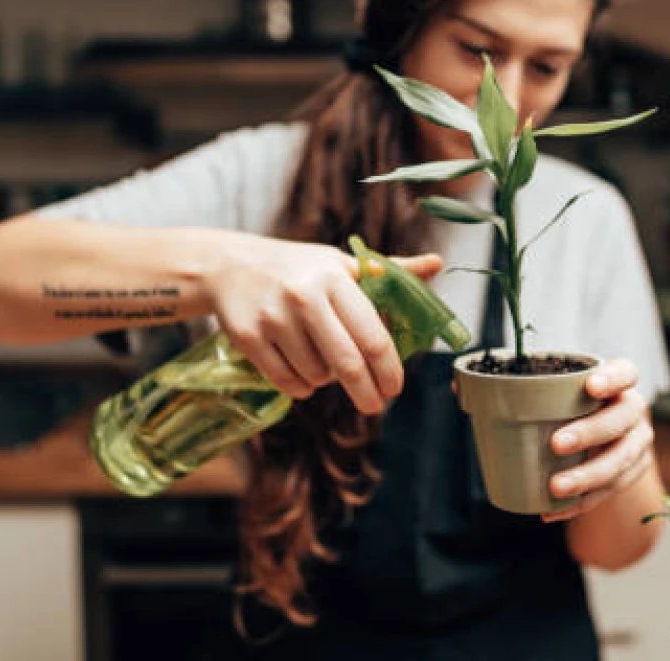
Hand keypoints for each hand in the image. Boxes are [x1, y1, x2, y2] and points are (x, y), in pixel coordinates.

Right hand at [206, 231, 442, 414]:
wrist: (231, 266)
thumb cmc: (299, 268)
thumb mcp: (342, 264)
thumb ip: (391, 271)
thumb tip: (438, 264)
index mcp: (335, 277)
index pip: (373, 336)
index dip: (389, 370)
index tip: (395, 387)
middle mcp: (304, 296)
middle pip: (347, 364)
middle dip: (366, 393)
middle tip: (374, 405)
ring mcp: (273, 318)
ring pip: (316, 376)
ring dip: (326, 380)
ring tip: (321, 359)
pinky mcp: (248, 338)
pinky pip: (287, 382)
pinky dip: (301, 386)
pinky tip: (301, 368)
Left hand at [542, 359, 654, 521]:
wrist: (602, 438)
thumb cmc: (571, 407)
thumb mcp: (558, 393)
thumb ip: (526, 390)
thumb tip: (468, 390)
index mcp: (618, 383)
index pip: (626, 373)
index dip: (613, 378)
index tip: (590, 387)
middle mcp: (633, 411)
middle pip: (621, 420)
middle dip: (589, 433)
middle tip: (556, 444)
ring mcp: (636, 444)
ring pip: (620, 461)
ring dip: (587, 477)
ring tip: (556, 487)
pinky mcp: (632, 474)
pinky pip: (609, 492)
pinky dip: (581, 503)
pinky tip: (554, 510)